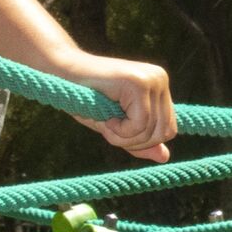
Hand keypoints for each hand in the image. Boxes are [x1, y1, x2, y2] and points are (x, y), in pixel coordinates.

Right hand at [61, 53, 175, 161]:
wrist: (62, 74)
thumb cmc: (87, 99)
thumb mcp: (117, 127)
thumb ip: (140, 141)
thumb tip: (165, 158)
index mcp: (159, 86)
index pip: (168, 129)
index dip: (144, 142)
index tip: (118, 131)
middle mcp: (160, 79)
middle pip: (164, 132)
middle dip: (135, 142)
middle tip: (110, 129)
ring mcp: (151, 78)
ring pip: (152, 130)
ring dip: (125, 137)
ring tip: (107, 124)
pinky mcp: (138, 82)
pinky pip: (140, 124)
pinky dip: (121, 131)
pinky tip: (107, 119)